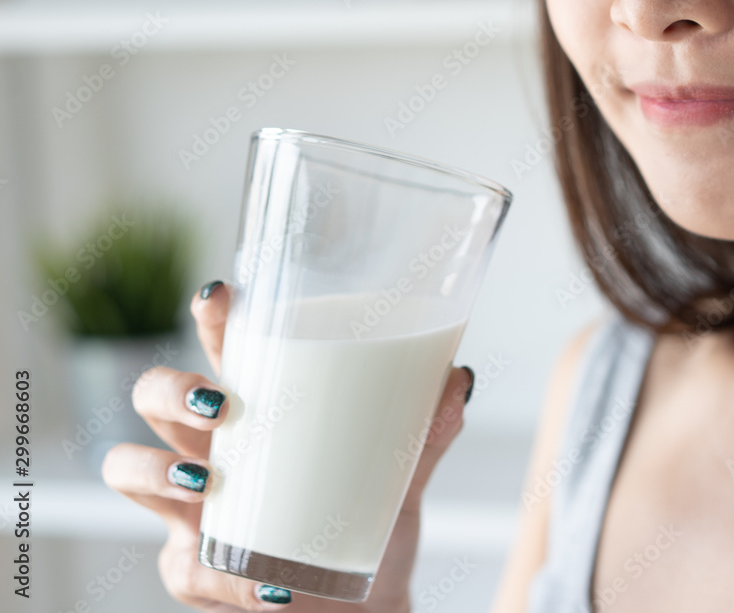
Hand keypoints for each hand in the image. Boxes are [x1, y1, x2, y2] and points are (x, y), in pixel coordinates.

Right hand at [102, 280, 473, 611]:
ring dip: (160, 471)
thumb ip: (428, 429)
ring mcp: (191, 508)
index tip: (221, 296)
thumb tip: (459, 380)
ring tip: (210, 481)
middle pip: (152, 395)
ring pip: (129, 469)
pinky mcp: (192, 568)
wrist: (366, 606)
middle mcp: (213, 447)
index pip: (223, 347)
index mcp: (260, 408)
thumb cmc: (370, 521)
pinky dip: (227, 576)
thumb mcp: (402, 472)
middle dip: (170, 390)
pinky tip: (272, 583)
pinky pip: (185, 568)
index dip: (211, 317)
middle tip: (220, 404)